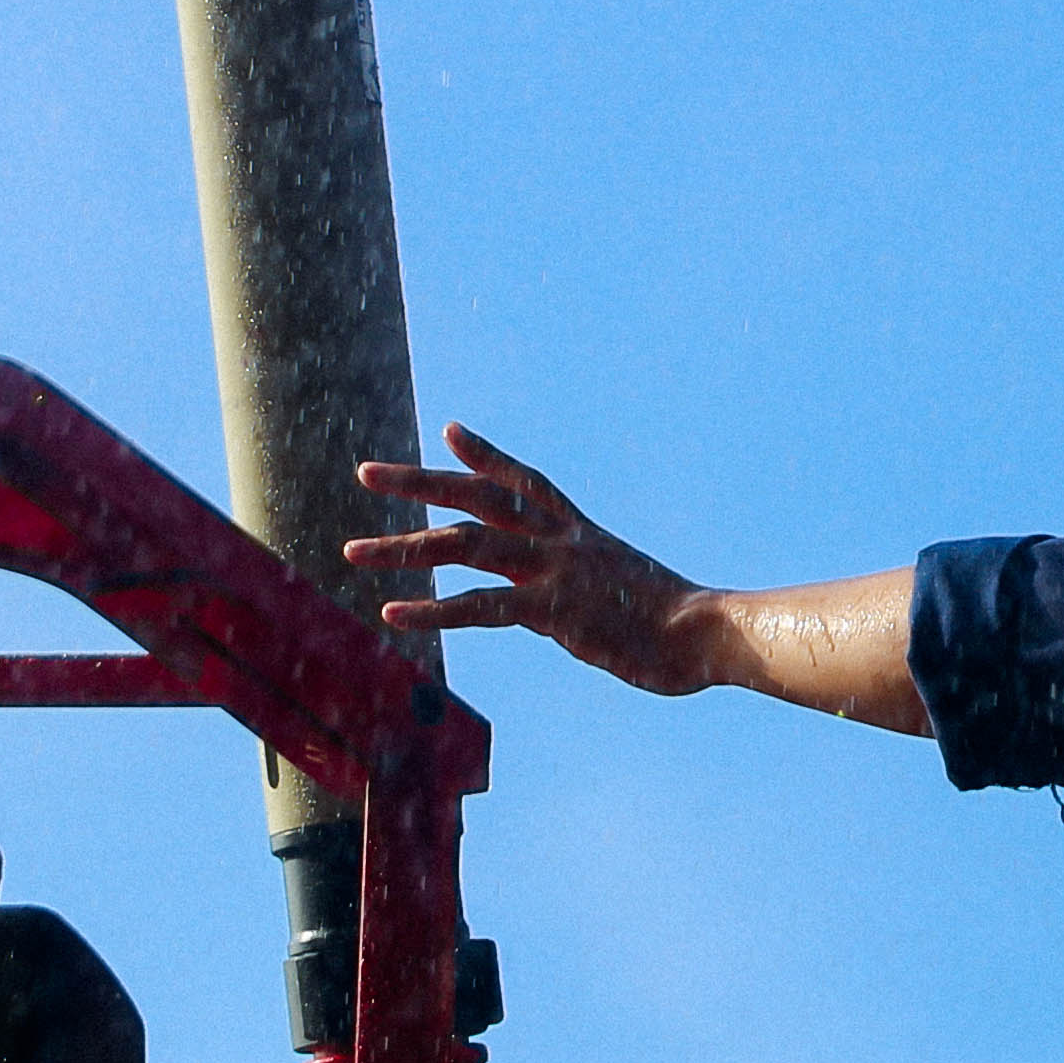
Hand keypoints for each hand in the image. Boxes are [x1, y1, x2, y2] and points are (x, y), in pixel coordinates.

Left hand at [343, 425, 717, 696]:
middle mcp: (560, 541)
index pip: (524, 482)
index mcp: (579, 534)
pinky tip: (393, 614)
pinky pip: (481, 606)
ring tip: (354, 551)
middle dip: (418, 482)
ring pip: (464, 545)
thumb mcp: (625, 589)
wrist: (710, 631)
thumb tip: (572, 607)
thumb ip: (589, 587)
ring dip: (404, 547)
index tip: (449, 431)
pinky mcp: (553, 610)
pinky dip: (433, 610)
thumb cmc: (678, 622)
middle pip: (476, 498)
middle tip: (367, 471)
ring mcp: (554, 570)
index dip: (485, 456)